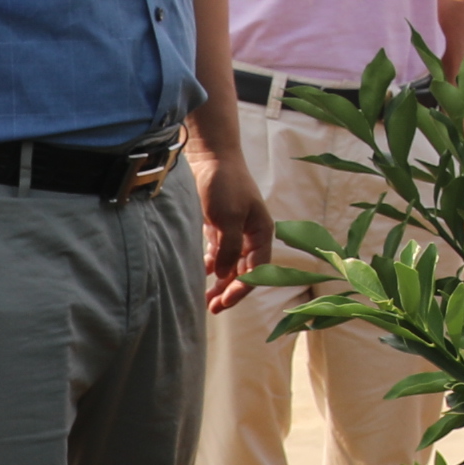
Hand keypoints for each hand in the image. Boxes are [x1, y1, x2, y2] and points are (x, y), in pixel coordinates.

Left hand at [198, 149, 276, 313]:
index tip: (225, 302)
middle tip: (213, 308)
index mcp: (261, 233)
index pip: (257, 269)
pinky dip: (211, 266)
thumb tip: (225, 275)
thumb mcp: (228, 217)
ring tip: (205, 300)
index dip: (242, 289)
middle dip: (230, 290)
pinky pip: (218, 254)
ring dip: (220, 283)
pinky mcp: (218, 226)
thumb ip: (229, 248)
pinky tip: (201, 276)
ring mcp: (235, 231)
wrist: (210, 156)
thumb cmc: (225, 184)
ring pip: (230, 265)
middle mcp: (251, 235)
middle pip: (244, 270)